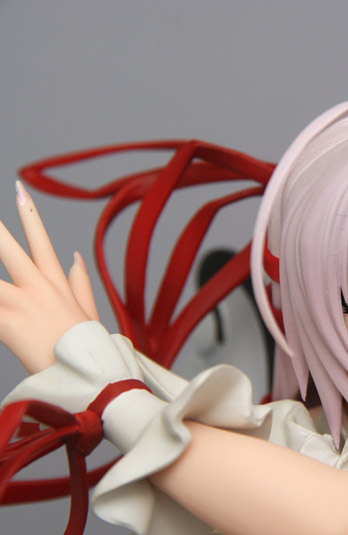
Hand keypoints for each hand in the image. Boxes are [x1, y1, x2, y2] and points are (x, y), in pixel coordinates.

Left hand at [0, 181, 98, 373]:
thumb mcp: (87, 313)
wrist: (92, 375)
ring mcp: (21, 303)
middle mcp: (38, 287)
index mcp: (57, 282)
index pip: (41, 240)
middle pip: (7, 247)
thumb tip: (75, 255)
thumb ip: (78, 282)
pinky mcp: (7, 323)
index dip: (28, 214)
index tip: (18, 189)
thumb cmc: (88, 348)